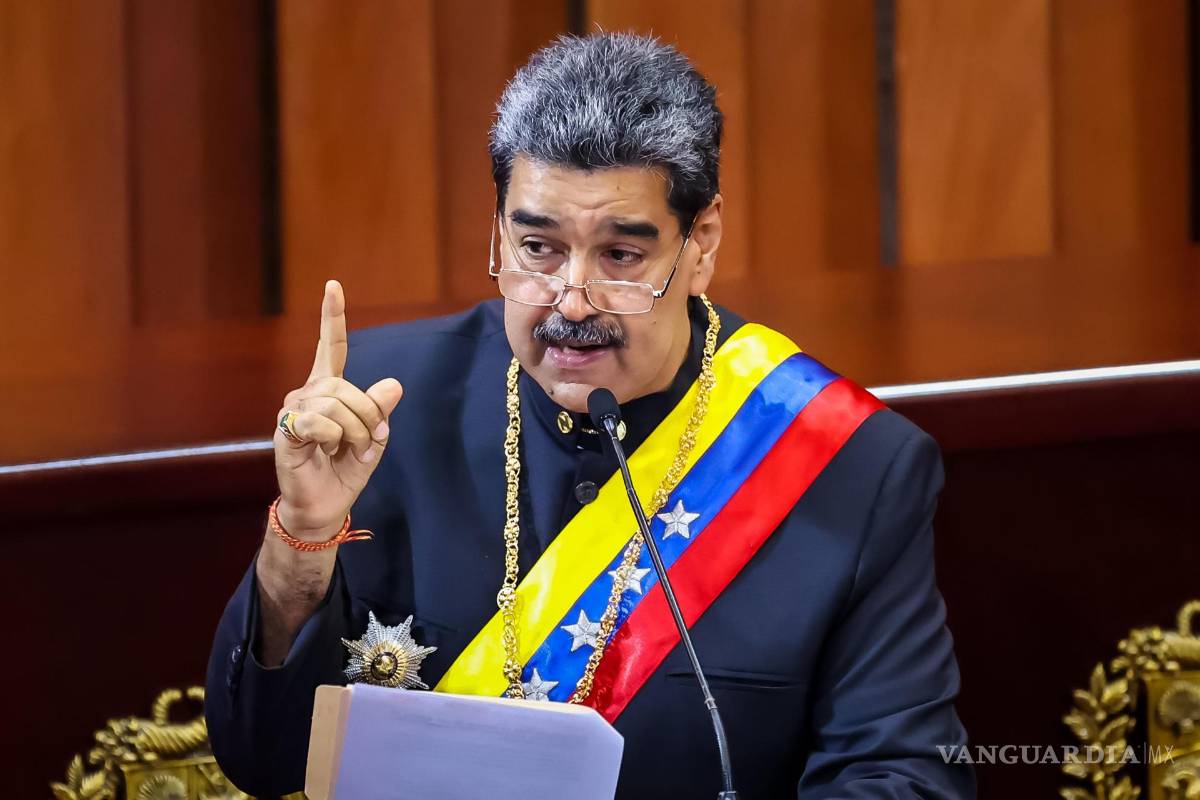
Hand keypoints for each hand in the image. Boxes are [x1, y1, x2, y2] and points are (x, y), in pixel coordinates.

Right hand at [273, 280, 403, 539]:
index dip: (332, 316)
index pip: (330, 347)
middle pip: (346, 387)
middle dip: (368, 416)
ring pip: (336, 404)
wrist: (324, 506)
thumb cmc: (345, 471)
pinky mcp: (286, 431)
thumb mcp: (373, 438)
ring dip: (355, 431)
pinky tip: (328, 452)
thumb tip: (394, 384)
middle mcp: (307, 393)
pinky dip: (335, 439)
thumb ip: (380, 411)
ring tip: (350, 451)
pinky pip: (319, 423)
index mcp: (328, 389)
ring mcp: (294, 411)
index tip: (333, 285)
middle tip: (370, 441)